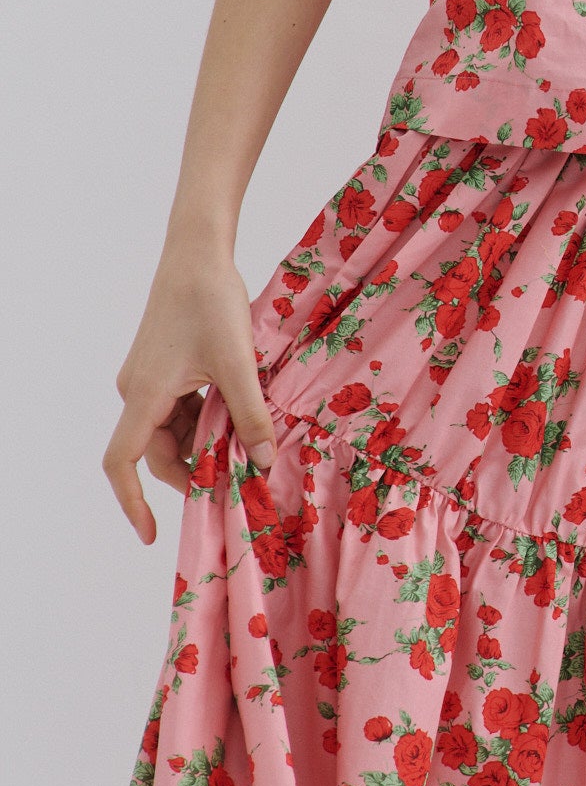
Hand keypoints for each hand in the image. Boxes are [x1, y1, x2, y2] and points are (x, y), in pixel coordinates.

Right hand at [104, 246, 275, 542]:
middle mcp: (138, 390)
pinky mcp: (163, 366)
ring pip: (172, 429)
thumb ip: (251, 416)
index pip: (122, 463)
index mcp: (144, 395)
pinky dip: (205, 418)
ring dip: (203, 442)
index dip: (133, 502)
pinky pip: (179, 407)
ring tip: (246, 445)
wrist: (198, 252)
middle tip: (237, 480)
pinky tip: (239, 414)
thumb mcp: (237, 364)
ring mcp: (149, 378)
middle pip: (156, 450)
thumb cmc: (211, 301)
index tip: (152, 533)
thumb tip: (263, 463)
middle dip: (193, 468)